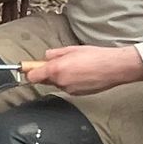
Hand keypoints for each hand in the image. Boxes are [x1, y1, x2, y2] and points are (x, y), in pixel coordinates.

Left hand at [22, 44, 142, 95]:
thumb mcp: (71, 49)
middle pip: (45, 80)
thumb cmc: (96, 56)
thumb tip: (46, 56)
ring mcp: (70, 90)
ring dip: (61, 77)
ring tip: (76, 67)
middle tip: (60, 62)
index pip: (32, 76)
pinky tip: (83, 74)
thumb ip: (54, 53)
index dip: (30, 72)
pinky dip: (71, 82)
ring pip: (58, 83)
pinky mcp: (78, 94)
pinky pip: (68, 87)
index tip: (28, 68)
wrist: (115, 68)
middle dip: (48, 72)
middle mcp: (60, 82)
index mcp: (56, 69)